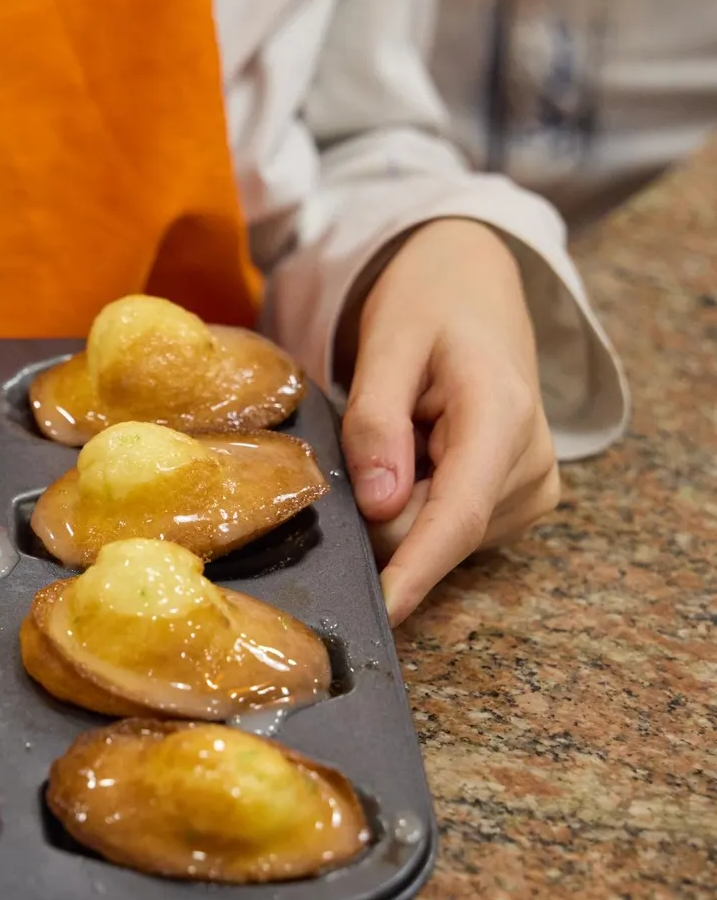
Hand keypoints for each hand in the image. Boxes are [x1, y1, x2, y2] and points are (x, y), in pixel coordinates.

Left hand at [340, 219, 559, 624]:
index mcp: (503, 416)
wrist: (473, 287)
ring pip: (432, 535)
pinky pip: (442, 528)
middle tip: (367, 435)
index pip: (456, 515)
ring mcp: (531, 488)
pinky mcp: (518, 503)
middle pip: (430, 530)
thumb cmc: (427, 306)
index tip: (381, 611)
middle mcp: (530, 463)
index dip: (414, 569)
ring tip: (404, 432)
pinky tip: (419, 453)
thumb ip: (377, 422)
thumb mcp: (389, 342)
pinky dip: (412, 500)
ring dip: (395, 498)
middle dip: (378, 505)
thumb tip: (377, 504)